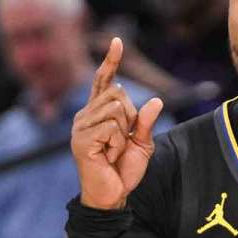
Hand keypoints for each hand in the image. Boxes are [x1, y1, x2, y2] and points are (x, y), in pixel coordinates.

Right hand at [71, 37, 162, 209]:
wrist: (112, 195)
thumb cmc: (123, 170)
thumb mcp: (142, 144)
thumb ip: (146, 122)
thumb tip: (156, 100)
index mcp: (98, 113)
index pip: (104, 81)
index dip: (111, 61)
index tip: (118, 41)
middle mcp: (85, 115)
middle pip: (118, 93)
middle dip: (130, 117)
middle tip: (122, 141)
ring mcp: (80, 127)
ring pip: (117, 109)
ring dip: (124, 133)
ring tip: (113, 151)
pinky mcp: (80, 140)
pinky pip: (111, 127)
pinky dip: (117, 143)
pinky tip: (108, 156)